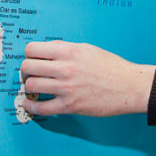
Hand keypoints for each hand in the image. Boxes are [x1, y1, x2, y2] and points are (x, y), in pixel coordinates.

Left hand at [20, 40, 155, 116]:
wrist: (129, 86)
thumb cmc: (111, 66)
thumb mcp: (88, 49)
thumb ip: (65, 49)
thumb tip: (46, 50)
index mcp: (69, 51)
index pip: (33, 49)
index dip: (30, 53)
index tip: (32, 58)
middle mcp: (65, 68)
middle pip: (28, 66)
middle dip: (27, 69)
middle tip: (31, 72)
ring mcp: (66, 88)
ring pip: (32, 85)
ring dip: (29, 86)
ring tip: (33, 86)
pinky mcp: (69, 106)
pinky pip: (41, 107)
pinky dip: (31, 105)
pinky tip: (30, 102)